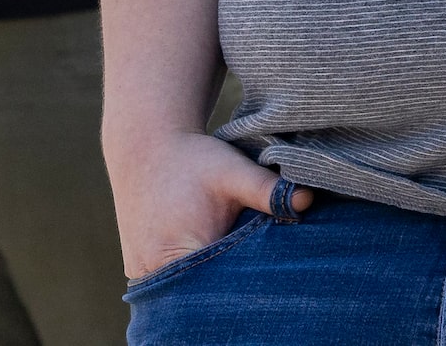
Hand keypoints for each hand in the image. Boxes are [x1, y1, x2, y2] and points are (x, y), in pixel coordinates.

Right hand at [108, 127, 313, 280]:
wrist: (144, 149)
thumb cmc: (190, 160)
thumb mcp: (231, 170)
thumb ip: (267, 189)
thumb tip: (306, 200)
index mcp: (178, 254)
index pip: (220, 287)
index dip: (246, 282)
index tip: (269, 272)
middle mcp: (155, 273)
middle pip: (202, 296)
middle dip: (231, 286)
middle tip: (258, 270)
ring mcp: (143, 275)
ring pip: (185, 293)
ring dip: (209, 283)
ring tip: (233, 266)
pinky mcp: (139, 271)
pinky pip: (171, 285)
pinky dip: (191, 278)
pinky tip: (212, 265)